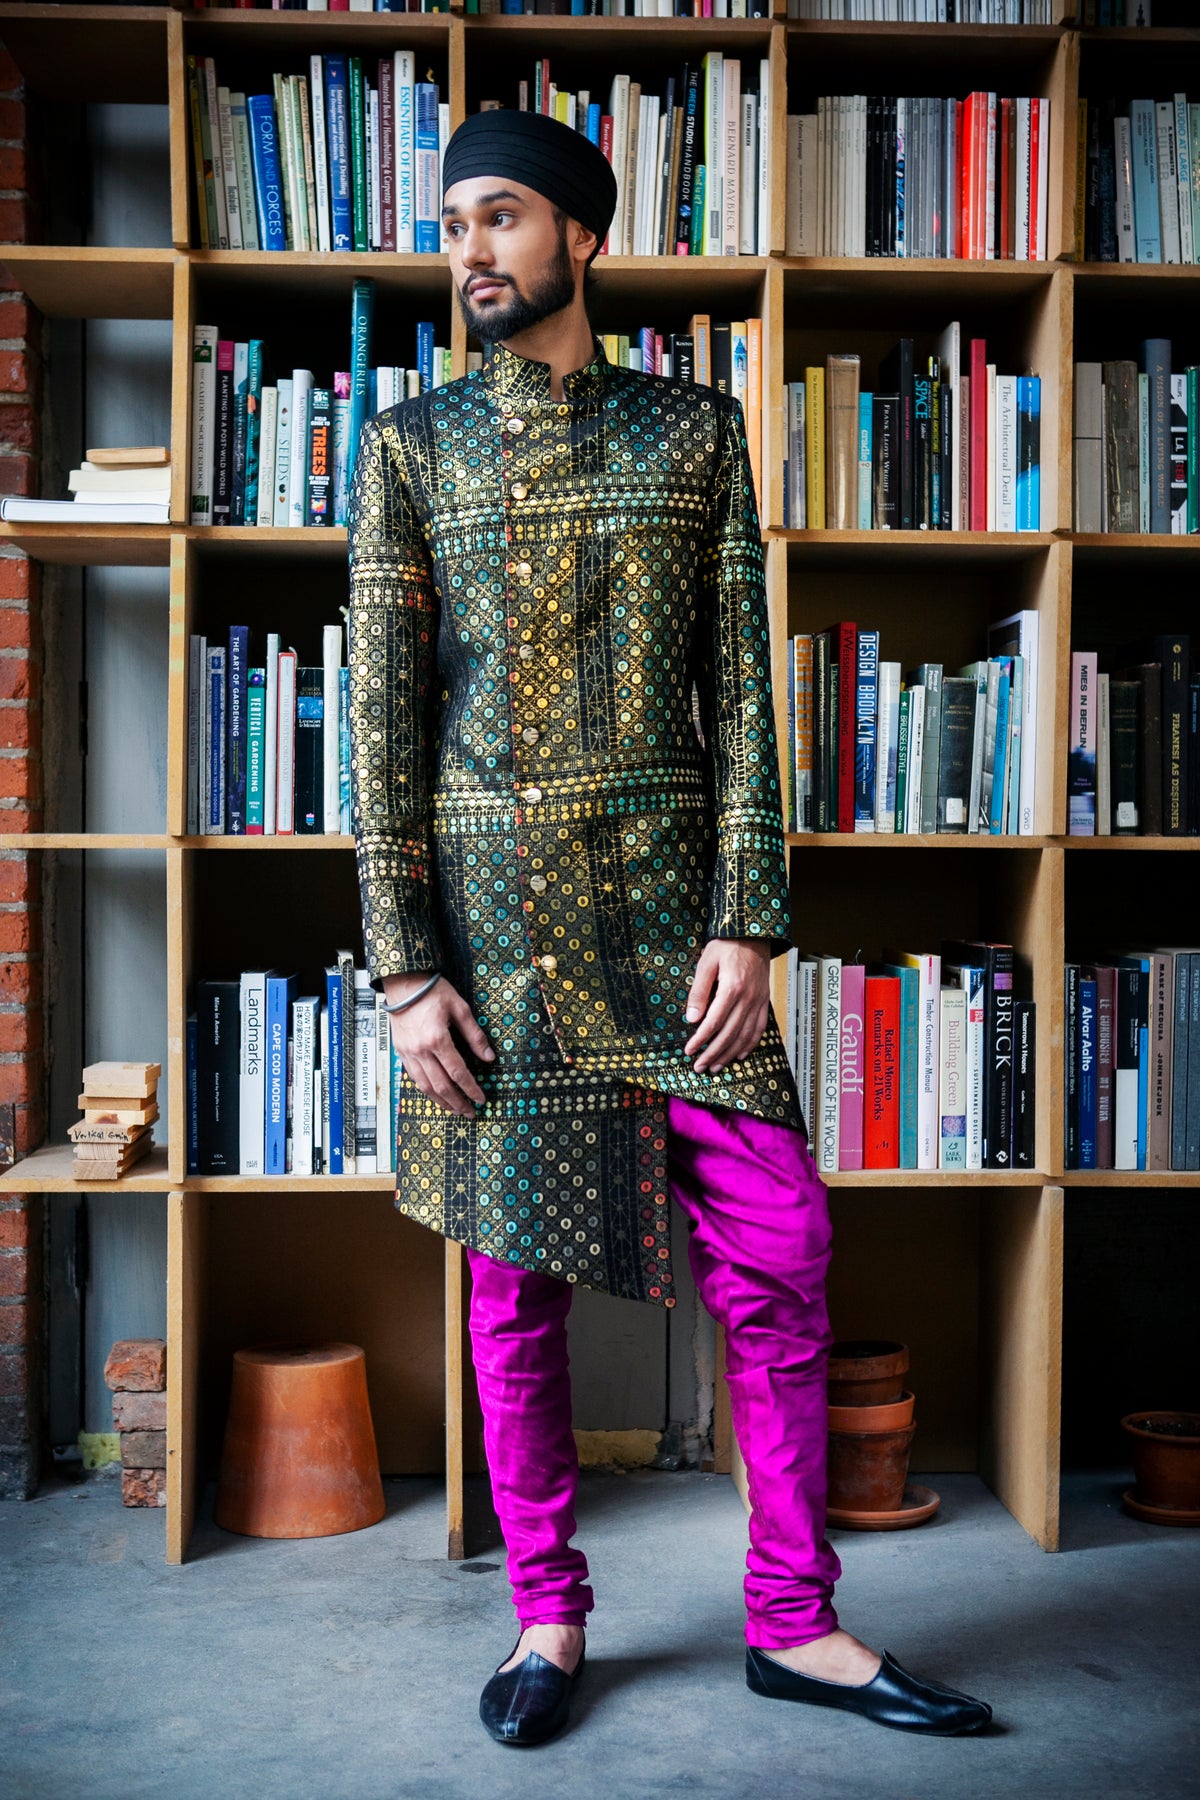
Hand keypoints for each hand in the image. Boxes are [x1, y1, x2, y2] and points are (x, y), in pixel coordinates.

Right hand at [382, 972, 494, 1117]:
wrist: (403, 983)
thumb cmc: (432, 991)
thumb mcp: (460, 1008)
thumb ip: (475, 1035)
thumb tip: (489, 1057)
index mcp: (437, 1039)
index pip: (458, 1073)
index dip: (471, 1089)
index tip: (481, 1099)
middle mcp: (421, 1050)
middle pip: (441, 1086)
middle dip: (458, 1102)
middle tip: (470, 1112)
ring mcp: (408, 1053)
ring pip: (425, 1087)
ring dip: (441, 1102)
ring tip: (455, 1110)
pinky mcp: (401, 1052)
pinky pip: (414, 1078)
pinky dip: (426, 1090)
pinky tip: (436, 1095)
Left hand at [683, 939, 771, 1073]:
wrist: (754, 935)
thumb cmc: (727, 946)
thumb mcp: (706, 963)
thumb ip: (699, 991)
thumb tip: (692, 1018)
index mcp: (732, 988)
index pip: (714, 1022)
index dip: (701, 1039)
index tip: (689, 1051)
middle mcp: (748, 998)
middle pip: (730, 1034)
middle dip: (713, 1053)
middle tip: (700, 1067)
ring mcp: (759, 1002)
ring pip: (745, 1035)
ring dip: (730, 1054)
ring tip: (716, 1067)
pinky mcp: (764, 1002)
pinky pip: (760, 1028)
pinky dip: (750, 1044)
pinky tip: (740, 1055)